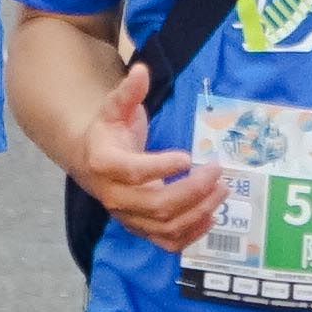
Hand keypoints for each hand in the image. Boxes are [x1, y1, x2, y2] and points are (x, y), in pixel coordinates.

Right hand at [74, 62, 223, 250]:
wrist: (90, 161)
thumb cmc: (107, 132)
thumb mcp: (113, 108)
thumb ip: (128, 92)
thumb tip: (141, 70)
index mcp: (105, 164)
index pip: (134, 172)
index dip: (161, 167)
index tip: (188, 156)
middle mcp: (114, 197)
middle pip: (156, 204)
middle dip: (192, 190)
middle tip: (217, 171)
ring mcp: (128, 217)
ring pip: (165, 226)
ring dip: (198, 212)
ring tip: (222, 191)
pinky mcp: (140, 229)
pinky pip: (167, 241)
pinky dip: (192, 234)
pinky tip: (212, 216)